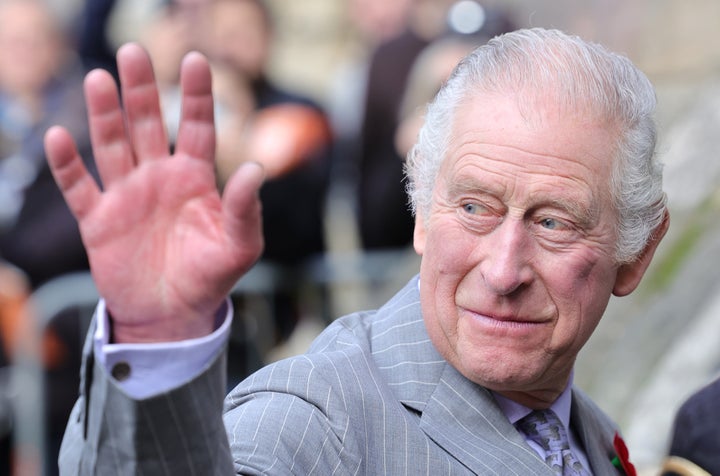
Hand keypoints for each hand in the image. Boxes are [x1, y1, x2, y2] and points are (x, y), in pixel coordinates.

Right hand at [43, 44, 264, 342]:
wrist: (173, 316)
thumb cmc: (211, 278)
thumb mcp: (240, 247)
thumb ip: (247, 210)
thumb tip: (256, 169)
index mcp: (196, 179)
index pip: (198, 127)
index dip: (197, 95)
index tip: (197, 61)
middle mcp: (159, 178)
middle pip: (149, 124)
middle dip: (142, 90)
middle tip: (134, 51)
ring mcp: (127, 196)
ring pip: (112, 145)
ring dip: (105, 115)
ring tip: (101, 79)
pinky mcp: (99, 220)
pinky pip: (80, 187)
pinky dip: (68, 165)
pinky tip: (61, 137)